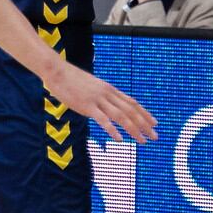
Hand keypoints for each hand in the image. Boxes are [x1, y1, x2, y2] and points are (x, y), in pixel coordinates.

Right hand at [38, 58, 156, 143]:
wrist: (57, 71)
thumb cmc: (71, 80)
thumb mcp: (91, 87)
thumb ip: (99, 96)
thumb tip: (104, 107)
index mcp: (109, 89)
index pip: (132, 102)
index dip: (145, 113)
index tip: (154, 123)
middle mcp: (107, 94)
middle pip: (131, 110)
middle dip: (145, 124)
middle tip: (155, 136)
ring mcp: (98, 99)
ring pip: (121, 116)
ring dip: (134, 129)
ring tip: (142, 141)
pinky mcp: (87, 105)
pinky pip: (103, 120)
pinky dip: (113, 130)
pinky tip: (120, 139)